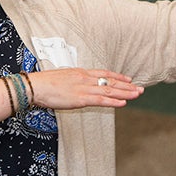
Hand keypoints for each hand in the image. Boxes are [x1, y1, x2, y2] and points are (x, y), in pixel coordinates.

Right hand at [28, 68, 143, 108]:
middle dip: (126, 85)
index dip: (117, 76)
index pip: (104, 73)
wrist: (35, 86)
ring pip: (109, 90)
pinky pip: (100, 100)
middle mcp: (85, 78)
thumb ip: (72, 80)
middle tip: (140, 88)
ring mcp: (83, 88)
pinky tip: (123, 103)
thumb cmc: (43, 82)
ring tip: (137, 94)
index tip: (128, 79)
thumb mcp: (62, 77)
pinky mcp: (80, 99)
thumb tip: (76, 85)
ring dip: (125, 93)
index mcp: (80, 72)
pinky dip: (113, 102)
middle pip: (110, 81)